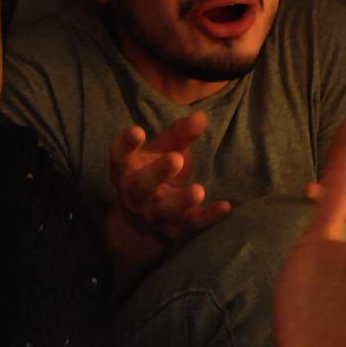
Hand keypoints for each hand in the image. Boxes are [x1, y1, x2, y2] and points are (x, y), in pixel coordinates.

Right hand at [104, 113, 231, 286]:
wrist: (141, 220)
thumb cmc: (154, 172)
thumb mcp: (162, 150)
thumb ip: (179, 134)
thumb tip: (201, 117)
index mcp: (126, 170)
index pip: (120, 156)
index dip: (126, 144)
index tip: (138, 130)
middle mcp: (135, 194)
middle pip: (142, 186)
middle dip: (158, 173)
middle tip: (175, 159)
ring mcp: (153, 214)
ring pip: (165, 210)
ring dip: (181, 201)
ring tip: (198, 190)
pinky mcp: (174, 229)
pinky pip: (192, 224)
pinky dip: (208, 217)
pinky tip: (225, 206)